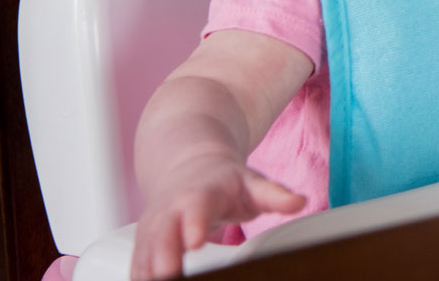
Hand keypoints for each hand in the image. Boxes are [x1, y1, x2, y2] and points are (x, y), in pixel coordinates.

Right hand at [132, 152, 304, 280]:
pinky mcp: (144, 245)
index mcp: (198, 195)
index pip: (195, 209)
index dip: (193, 225)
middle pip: (161, 236)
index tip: (194, 242)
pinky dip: (141, 279)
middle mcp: (170, 211)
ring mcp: (153, 229)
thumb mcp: (252, 183)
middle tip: (170, 276)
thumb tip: (299, 201)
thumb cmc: (224, 182)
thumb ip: (274, 195)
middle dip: (163, 258)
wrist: (190, 168)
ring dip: (149, 273)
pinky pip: (138, 266)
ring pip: (144, 253)